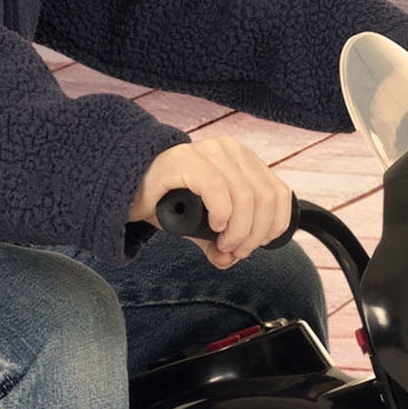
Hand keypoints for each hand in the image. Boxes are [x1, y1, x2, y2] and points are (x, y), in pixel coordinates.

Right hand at [133, 135, 294, 267]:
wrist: (127, 189)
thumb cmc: (168, 202)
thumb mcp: (203, 225)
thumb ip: (222, 241)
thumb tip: (232, 258)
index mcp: (243, 160)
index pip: (279, 193)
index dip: (276, 225)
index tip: (257, 246)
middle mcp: (230, 150)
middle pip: (264, 198)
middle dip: (254, 235)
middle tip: (234, 251)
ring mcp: (208, 151)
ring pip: (245, 196)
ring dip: (238, 231)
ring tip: (223, 245)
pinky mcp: (185, 159)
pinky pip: (216, 188)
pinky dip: (221, 214)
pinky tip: (214, 226)